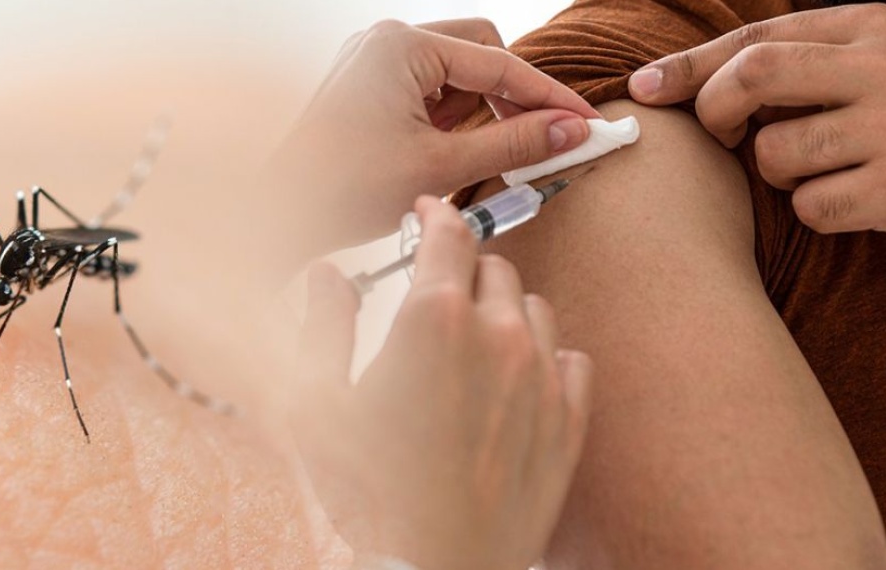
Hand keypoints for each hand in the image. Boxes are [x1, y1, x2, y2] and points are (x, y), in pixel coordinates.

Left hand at [269, 18, 598, 258]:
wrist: (273, 216)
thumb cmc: (339, 191)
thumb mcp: (438, 169)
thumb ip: (512, 145)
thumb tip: (570, 131)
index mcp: (400, 46)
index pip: (500, 64)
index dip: (549, 98)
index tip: (588, 123)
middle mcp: (384, 40)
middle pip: (480, 54)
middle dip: (512, 99)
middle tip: (541, 143)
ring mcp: (371, 60)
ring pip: (455, 73)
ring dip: (479, 112)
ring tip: (482, 160)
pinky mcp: (365, 86)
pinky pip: (425, 90)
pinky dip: (448, 120)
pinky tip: (447, 156)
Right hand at [290, 196, 591, 569]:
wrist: (429, 568)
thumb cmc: (366, 490)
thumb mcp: (315, 402)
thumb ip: (323, 323)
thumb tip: (328, 274)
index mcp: (436, 319)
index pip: (450, 233)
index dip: (437, 215)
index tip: (428, 215)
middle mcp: (499, 336)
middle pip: (494, 267)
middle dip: (464, 267)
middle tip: (437, 291)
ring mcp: (541, 379)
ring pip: (534, 309)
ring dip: (504, 309)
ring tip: (474, 339)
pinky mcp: (568, 423)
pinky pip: (571, 359)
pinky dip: (544, 355)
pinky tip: (517, 378)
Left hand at [628, 3, 885, 233]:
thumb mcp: (870, 63)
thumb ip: (802, 60)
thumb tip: (678, 81)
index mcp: (872, 26)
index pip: (757, 37)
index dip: (688, 65)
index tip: (641, 88)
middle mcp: (884, 67)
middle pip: (753, 76)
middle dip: (715, 111)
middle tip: (724, 137)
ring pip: (774, 152)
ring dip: (775, 171)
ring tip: (819, 168)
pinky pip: (810, 206)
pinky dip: (813, 210)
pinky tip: (851, 199)